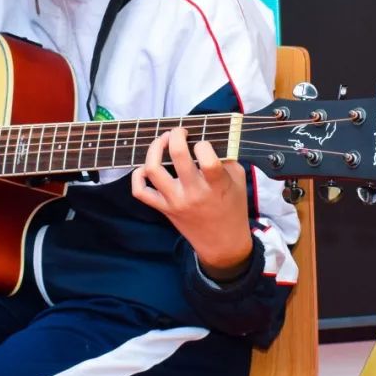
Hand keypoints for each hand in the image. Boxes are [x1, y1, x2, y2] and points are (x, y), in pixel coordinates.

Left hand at [131, 128, 253, 279]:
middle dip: (176, 136)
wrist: (223, 243)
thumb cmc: (232, 208)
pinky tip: (146, 168)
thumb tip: (209, 139)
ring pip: (153, 170)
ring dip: (154, 149)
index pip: (208, 160)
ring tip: (162, 141)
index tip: (202, 143)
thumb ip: (226, 160)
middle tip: (179, 131)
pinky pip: (140, 192)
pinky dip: (137, 176)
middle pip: (178, 157)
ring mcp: (175, 201)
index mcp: (216, 186)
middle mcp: (193, 193)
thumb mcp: (238, 182)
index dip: (203, 145)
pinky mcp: (163, 209)